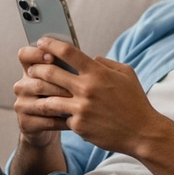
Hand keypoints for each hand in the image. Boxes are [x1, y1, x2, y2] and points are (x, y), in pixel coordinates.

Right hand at [13, 43, 73, 147]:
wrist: (49, 126)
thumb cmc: (60, 96)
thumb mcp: (61, 79)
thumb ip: (68, 68)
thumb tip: (89, 58)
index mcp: (29, 70)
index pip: (24, 55)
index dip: (35, 54)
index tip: (52, 56)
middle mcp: (22, 86)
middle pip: (38, 81)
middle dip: (60, 84)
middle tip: (78, 86)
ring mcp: (22, 105)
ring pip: (43, 103)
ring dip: (63, 103)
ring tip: (80, 103)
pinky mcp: (25, 123)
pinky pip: (47, 121)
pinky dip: (63, 121)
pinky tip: (76, 119)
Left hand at [18, 37, 155, 156]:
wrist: (142, 133)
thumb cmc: (135, 101)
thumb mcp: (126, 74)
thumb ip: (106, 63)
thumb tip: (90, 57)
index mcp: (98, 73)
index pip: (68, 52)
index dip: (50, 44)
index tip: (41, 41)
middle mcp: (87, 89)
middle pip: (51, 73)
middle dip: (36, 69)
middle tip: (31, 69)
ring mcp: (81, 109)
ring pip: (48, 99)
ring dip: (38, 94)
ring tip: (32, 91)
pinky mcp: (79, 126)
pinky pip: (62, 117)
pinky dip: (58, 115)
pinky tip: (50, 113)